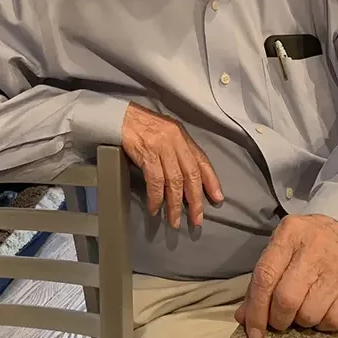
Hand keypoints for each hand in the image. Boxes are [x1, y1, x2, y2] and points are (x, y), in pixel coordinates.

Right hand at [121, 102, 222, 227]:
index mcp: (182, 136)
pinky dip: (156, 197)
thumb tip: (185, 175)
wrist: (120, 116)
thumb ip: (176, 149)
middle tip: (197, 219)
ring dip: (175, 204)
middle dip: (195, 199)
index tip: (218, 198)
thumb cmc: (141, 125)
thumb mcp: (166, 133)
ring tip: (174, 221)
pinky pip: (155, 181)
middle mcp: (176, 141)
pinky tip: (155, 208)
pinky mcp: (147, 154)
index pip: (201, 160)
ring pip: (174, 181)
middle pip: (191, 174)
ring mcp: (162, 147)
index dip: (211, 181)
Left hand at [235, 214, 337, 337]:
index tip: (253, 329)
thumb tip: (245, 316)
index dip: (256, 309)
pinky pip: (335, 320)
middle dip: (278, 319)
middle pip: (287, 299)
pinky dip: (323, 324)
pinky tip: (321, 309)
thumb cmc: (308, 241)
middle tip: (278, 318)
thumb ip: (263, 278)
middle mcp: (314, 248)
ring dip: (300, 321)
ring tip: (301, 308)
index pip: (266, 276)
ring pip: (309, 314)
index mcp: (290, 233)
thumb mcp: (281, 246)